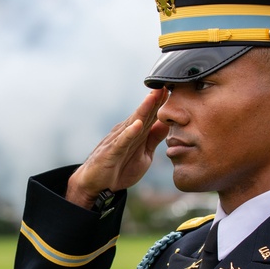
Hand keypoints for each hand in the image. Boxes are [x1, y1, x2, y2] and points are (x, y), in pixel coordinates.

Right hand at [66, 88, 169, 208]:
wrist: (95, 185)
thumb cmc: (119, 168)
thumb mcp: (144, 155)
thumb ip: (154, 139)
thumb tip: (167, 123)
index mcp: (136, 133)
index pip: (151, 114)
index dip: (161, 102)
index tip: (174, 87)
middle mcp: (126, 132)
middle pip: (143, 113)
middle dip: (154, 99)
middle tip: (165, 83)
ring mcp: (118, 141)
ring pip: (133, 123)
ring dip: (143, 110)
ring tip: (153, 97)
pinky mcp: (111, 152)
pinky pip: (121, 142)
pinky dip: (129, 133)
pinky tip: (136, 125)